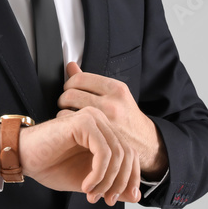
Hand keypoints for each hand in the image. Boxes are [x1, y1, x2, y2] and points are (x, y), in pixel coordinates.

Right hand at [0, 107, 140, 205]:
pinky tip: (85, 184)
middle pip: (128, 154)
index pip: (131, 154)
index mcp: (104, 131)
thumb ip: (112, 186)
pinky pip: (103, 153)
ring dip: (107, 181)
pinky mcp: (83, 123)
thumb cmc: (51, 165)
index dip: (130, 179)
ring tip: (91, 193)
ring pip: (118, 155)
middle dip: (119, 183)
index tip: (121, 198)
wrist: (23, 157)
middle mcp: (101, 121)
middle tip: (105, 200)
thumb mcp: (90, 181)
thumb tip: (136, 196)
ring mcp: (92, 119)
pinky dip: (98, 174)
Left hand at [57, 61, 167, 178]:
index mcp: (116, 88)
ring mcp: (105, 121)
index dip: (69, 83)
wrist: (145, 142)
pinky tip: (73, 126)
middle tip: (65, 104)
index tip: (69, 89)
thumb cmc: (127, 116)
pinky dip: (68, 125)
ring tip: (67, 115)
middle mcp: (112, 103)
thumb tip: (70, 66)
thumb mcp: (114, 94)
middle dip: (63, 98)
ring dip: (62, 112)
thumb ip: (91, 82)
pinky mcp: (99, 136)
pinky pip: (72, 125)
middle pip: (70, 94)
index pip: (79, 78)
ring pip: (67, 110)